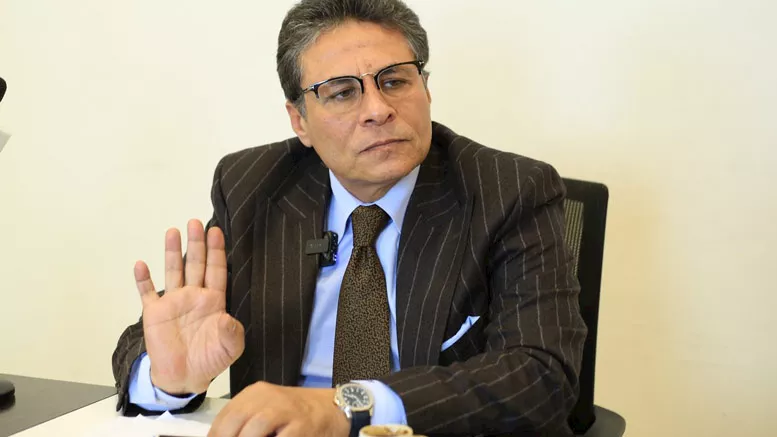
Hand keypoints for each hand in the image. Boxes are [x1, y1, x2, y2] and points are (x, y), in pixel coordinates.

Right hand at [134, 219, 244, 394]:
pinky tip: (141, 264)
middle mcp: (193, 296)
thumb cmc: (210, 360)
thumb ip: (232, 332)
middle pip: (195, 264)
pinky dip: (143, 279)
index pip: (216, 270)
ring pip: (173, 271)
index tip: (216, 232)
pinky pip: (147, 292)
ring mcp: (173, 302)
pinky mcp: (154, 313)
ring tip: (173, 232)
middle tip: (195, 222)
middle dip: (196, 243)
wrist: (184, 376)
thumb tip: (226, 318)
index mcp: (213, 301)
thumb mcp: (230, 347)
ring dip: (172, 252)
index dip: (216, 251)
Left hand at [208, 382, 349, 436]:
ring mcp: (286, 411)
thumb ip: (245, 423)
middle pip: (235, 421)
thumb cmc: (295, 414)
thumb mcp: (266, 410)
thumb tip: (221, 436)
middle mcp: (268, 398)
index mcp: (255, 393)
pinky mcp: (301, 426)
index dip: (214, 436)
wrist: (331, 408)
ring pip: (254, 431)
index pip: (224, 417)